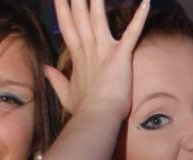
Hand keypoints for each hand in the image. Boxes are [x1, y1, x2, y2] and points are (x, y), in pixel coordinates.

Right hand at [44, 0, 148, 117]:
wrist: (99, 116)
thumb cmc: (85, 110)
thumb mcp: (66, 95)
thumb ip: (56, 80)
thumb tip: (46, 68)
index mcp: (78, 57)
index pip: (68, 26)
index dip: (63, 9)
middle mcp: (89, 48)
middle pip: (80, 15)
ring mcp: (104, 50)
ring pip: (99, 16)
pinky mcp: (121, 55)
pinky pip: (132, 33)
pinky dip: (139, 17)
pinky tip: (146, 2)